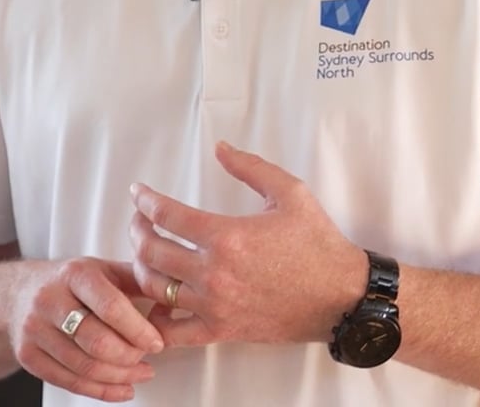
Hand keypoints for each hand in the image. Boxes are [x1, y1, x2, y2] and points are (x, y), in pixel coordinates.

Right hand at [7, 256, 164, 401]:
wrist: (18, 293)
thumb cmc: (70, 283)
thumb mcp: (103, 270)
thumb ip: (138, 281)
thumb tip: (177, 297)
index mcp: (74, 274)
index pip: (110, 306)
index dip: (138, 330)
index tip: (157, 343)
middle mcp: (50, 299)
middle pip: (96, 342)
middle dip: (130, 357)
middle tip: (148, 359)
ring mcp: (34, 329)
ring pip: (84, 366)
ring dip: (120, 377)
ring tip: (140, 373)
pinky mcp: (27, 355)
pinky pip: (68, 382)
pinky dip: (101, 391)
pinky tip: (121, 388)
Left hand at [129, 141, 366, 348]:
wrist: (342, 297)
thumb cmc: (319, 244)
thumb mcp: (290, 193)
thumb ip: (250, 167)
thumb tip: (220, 148)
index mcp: (227, 236)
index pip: (166, 215)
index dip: (145, 201)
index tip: (138, 194)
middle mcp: (214, 273)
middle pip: (151, 251)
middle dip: (137, 230)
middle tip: (139, 220)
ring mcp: (215, 305)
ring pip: (155, 288)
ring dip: (141, 267)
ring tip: (145, 253)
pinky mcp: (222, 331)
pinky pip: (174, 331)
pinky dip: (156, 319)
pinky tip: (155, 304)